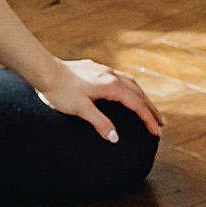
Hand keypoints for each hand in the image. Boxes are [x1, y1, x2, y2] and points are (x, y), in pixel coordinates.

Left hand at [35, 58, 162, 142]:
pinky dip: (131, 89)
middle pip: (139, 94)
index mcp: (111, 86)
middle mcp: (112, 76)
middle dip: (151, 109)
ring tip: (149, 109)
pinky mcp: (97, 69)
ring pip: (132, 84)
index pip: (137, 105)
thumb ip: (100, 123)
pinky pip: (122, 79)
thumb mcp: (80, 110)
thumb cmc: (60, 91)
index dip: (148, 119)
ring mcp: (105, 70)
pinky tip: (127, 92)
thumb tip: (115, 138)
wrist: (44, 71)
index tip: (157, 132)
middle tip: (161, 124)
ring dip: (143, 98)